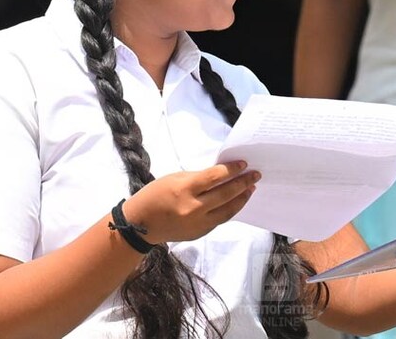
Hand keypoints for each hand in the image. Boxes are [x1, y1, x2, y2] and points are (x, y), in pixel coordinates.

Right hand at [122, 160, 259, 243]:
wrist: (140, 224)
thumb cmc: (155, 195)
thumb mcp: (174, 179)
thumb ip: (198, 178)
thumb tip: (221, 175)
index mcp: (185, 190)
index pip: (215, 177)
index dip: (231, 169)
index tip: (243, 164)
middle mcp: (193, 208)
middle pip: (226, 194)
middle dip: (243, 182)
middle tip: (255, 174)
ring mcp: (198, 223)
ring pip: (228, 210)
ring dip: (242, 198)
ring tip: (251, 188)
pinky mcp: (200, 233)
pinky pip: (220, 219)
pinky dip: (230, 209)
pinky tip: (237, 201)